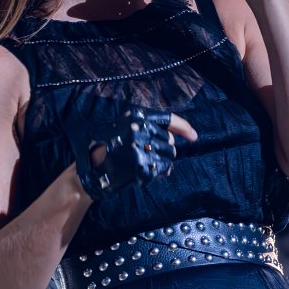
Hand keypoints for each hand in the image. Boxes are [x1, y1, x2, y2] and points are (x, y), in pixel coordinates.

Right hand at [80, 110, 198, 199]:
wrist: (94, 168)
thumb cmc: (113, 146)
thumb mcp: (128, 127)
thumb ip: (150, 127)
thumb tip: (180, 134)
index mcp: (137, 116)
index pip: (168, 118)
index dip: (184, 127)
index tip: (193, 136)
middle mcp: (140, 129)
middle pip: (169, 140)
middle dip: (164, 148)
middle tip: (150, 154)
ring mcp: (141, 147)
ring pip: (169, 154)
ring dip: (162, 160)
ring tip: (148, 163)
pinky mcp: (142, 165)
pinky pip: (164, 168)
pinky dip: (160, 172)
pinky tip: (150, 172)